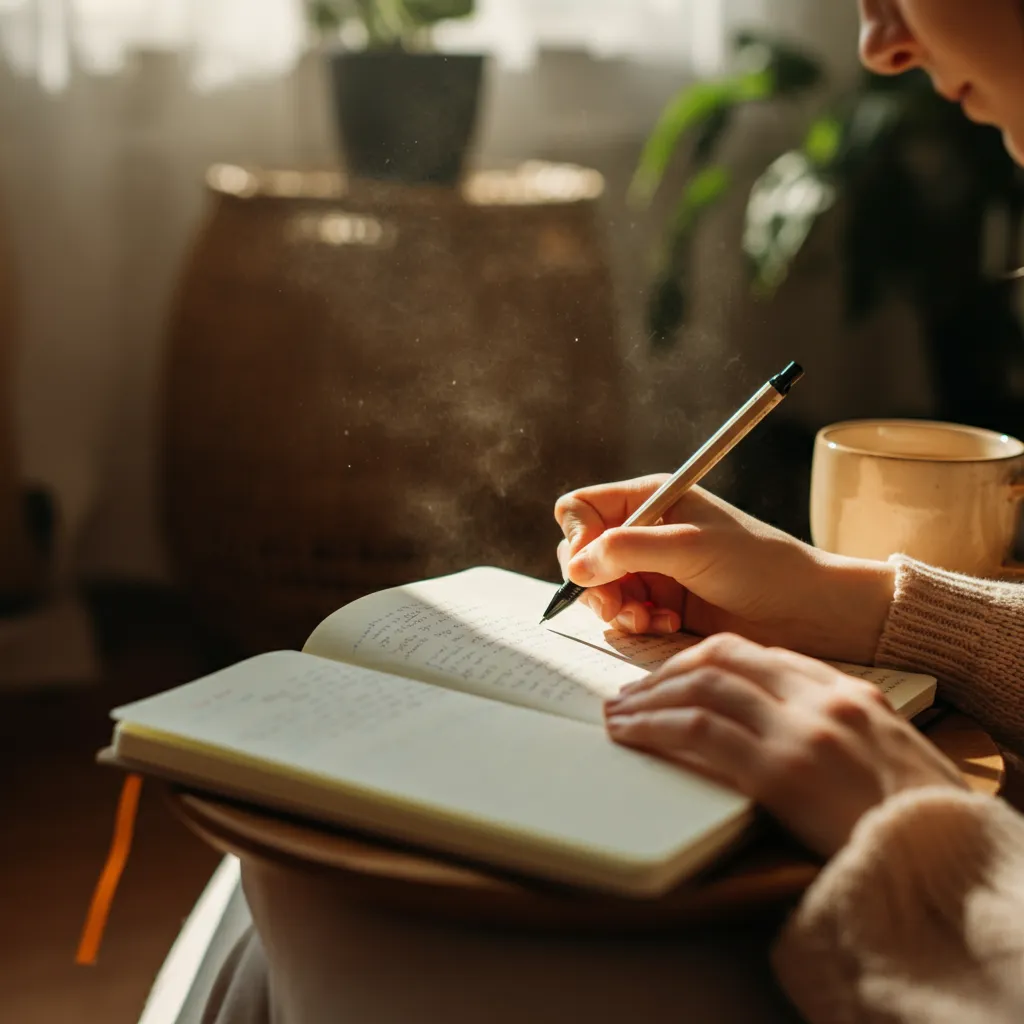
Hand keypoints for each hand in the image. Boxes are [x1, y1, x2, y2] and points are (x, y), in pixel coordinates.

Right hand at [555, 475, 895, 664]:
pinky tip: (666, 624)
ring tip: (649, 618)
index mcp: (651, 498)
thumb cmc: (759, 566)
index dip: (577, 538)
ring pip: (598, 588)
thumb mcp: (690, 547)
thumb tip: (575, 565)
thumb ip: (627, 550)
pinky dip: (637, 623)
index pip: (581, 509)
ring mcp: (652, 568)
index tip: (591, 567)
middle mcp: (646, 530)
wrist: (806, 610)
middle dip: (594, 582)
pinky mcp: (661, 602)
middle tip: (617, 604)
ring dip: (616, 608)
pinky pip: (623, 614)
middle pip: (582, 553)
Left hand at [604, 633, 964, 856]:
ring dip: (648, 698)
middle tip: (632, 691)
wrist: (947, 859)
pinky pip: (698, 733)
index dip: (701, 660)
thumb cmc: (915, 814)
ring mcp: (799, 731)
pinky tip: (630, 735)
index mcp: (846, 689)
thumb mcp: (883, 748)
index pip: (755, 653)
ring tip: (619, 713)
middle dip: (666, 671)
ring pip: (700, 689)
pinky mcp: (779, 773)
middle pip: (720, 658)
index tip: (671, 674)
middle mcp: (820, 698)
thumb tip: (768, 719)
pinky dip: (654, 728)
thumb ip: (831, 722)